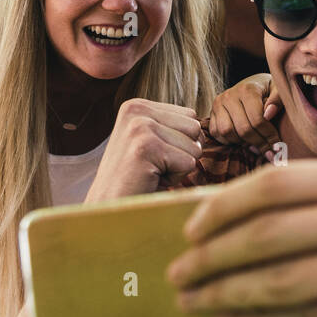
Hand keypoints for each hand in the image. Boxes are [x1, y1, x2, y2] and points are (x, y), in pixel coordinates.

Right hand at [84, 98, 204, 201]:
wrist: (110, 210)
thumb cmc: (137, 180)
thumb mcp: (154, 143)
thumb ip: (174, 126)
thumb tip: (206, 123)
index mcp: (138, 105)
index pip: (191, 117)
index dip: (180, 144)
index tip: (153, 156)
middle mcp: (137, 110)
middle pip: (195, 128)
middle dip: (182, 154)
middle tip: (152, 167)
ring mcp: (140, 127)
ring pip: (194, 146)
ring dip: (178, 167)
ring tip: (150, 173)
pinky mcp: (146, 147)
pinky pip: (188, 163)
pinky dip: (174, 179)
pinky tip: (149, 180)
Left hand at [165, 157, 316, 316]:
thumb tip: (261, 222)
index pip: (281, 181)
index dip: (225, 204)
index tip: (193, 225)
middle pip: (270, 227)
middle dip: (211, 252)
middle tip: (181, 270)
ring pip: (280, 274)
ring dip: (225, 291)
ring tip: (196, 300)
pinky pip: (308, 316)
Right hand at [207, 74, 280, 153]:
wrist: (252, 83)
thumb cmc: (268, 89)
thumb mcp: (278, 89)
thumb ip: (278, 99)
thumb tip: (268, 114)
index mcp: (247, 89)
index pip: (257, 119)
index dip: (269, 136)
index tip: (278, 146)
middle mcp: (229, 96)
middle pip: (243, 129)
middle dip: (259, 143)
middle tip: (270, 152)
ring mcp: (218, 104)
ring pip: (227, 132)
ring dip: (243, 143)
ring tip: (257, 145)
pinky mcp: (211, 113)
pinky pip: (216, 133)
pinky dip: (229, 141)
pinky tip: (243, 140)